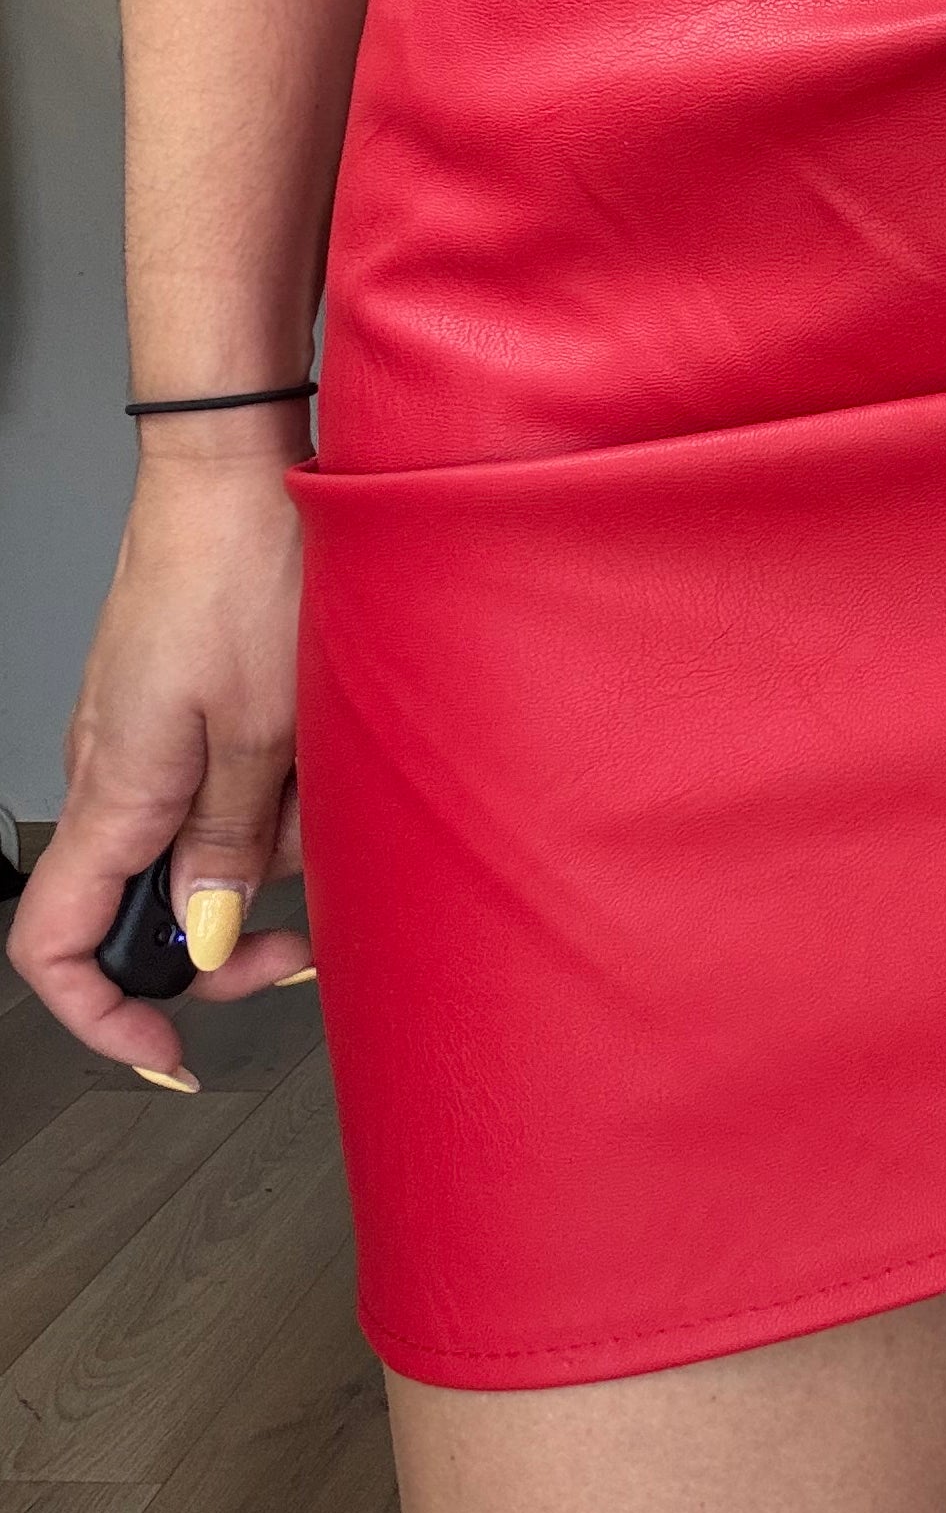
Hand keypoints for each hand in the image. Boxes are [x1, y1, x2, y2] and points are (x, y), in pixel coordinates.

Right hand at [6, 424, 314, 1092]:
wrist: (237, 467)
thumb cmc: (244, 571)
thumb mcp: (264, 731)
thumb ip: (230, 846)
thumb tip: (207, 941)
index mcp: (115, 790)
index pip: (53, 943)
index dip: (102, 1011)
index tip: (169, 1045)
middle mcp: (110, 771)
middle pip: (138, 909)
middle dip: (221, 937)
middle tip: (300, 941)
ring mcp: (140, 739)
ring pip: (190, 849)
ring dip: (264, 850)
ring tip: (325, 796)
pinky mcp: (175, 707)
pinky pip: (212, 788)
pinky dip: (265, 796)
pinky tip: (315, 761)